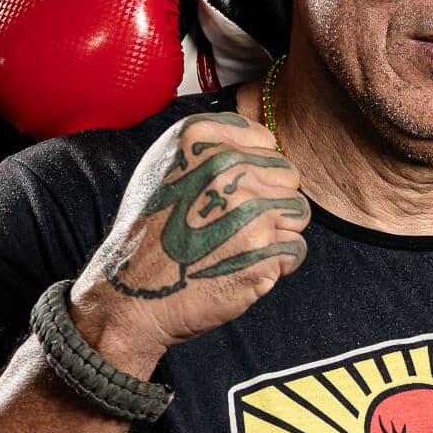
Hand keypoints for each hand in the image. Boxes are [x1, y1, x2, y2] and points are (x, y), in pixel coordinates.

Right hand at [70, 113, 309, 365]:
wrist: (133, 295)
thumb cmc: (151, 233)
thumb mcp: (166, 168)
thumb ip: (213, 146)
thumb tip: (265, 144)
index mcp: (200, 137)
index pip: (267, 142)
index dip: (256, 171)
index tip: (228, 194)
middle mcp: (225, 164)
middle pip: (288, 175)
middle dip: (269, 201)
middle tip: (232, 226)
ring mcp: (247, 206)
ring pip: (298, 211)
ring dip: (278, 232)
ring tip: (238, 245)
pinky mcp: (263, 246)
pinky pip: (297, 248)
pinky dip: (278, 263)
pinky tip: (242, 267)